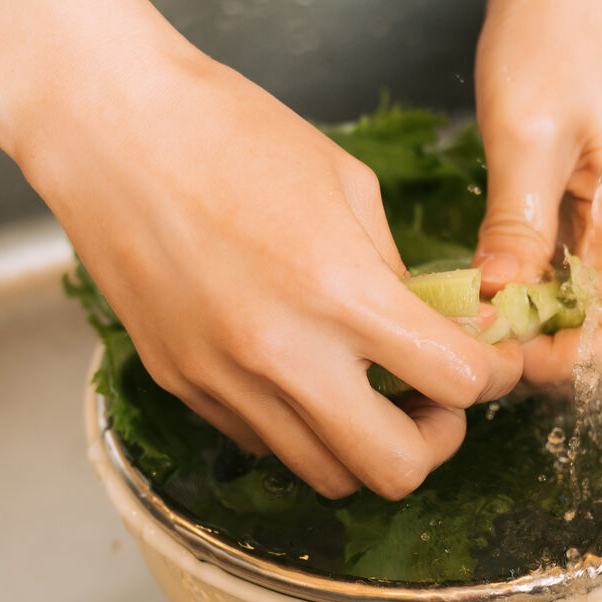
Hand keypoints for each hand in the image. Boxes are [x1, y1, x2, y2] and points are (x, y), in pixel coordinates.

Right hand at [28, 38, 522, 498]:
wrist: (110, 126)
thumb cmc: (231, 131)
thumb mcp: (348, 185)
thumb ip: (396, 272)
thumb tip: (434, 330)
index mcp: (340, 290)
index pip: (456, 382)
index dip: (491, 378)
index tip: (488, 362)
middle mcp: (283, 352)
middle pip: (395, 469)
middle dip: (437, 440)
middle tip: (434, 397)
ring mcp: (225, 380)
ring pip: (326, 474)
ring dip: (366, 444)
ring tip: (370, 392)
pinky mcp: (182, 385)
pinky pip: (264, 443)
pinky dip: (301, 426)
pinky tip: (304, 373)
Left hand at [473, 0, 601, 386]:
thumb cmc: (563, 27)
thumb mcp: (531, 131)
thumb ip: (519, 226)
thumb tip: (498, 305)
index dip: (556, 363)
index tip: (492, 345)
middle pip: (596, 333)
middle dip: (535, 346)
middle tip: (464, 327)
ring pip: (575, 300)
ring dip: (523, 313)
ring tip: (461, 302)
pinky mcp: (585, 189)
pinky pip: (560, 260)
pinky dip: (521, 276)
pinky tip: (474, 263)